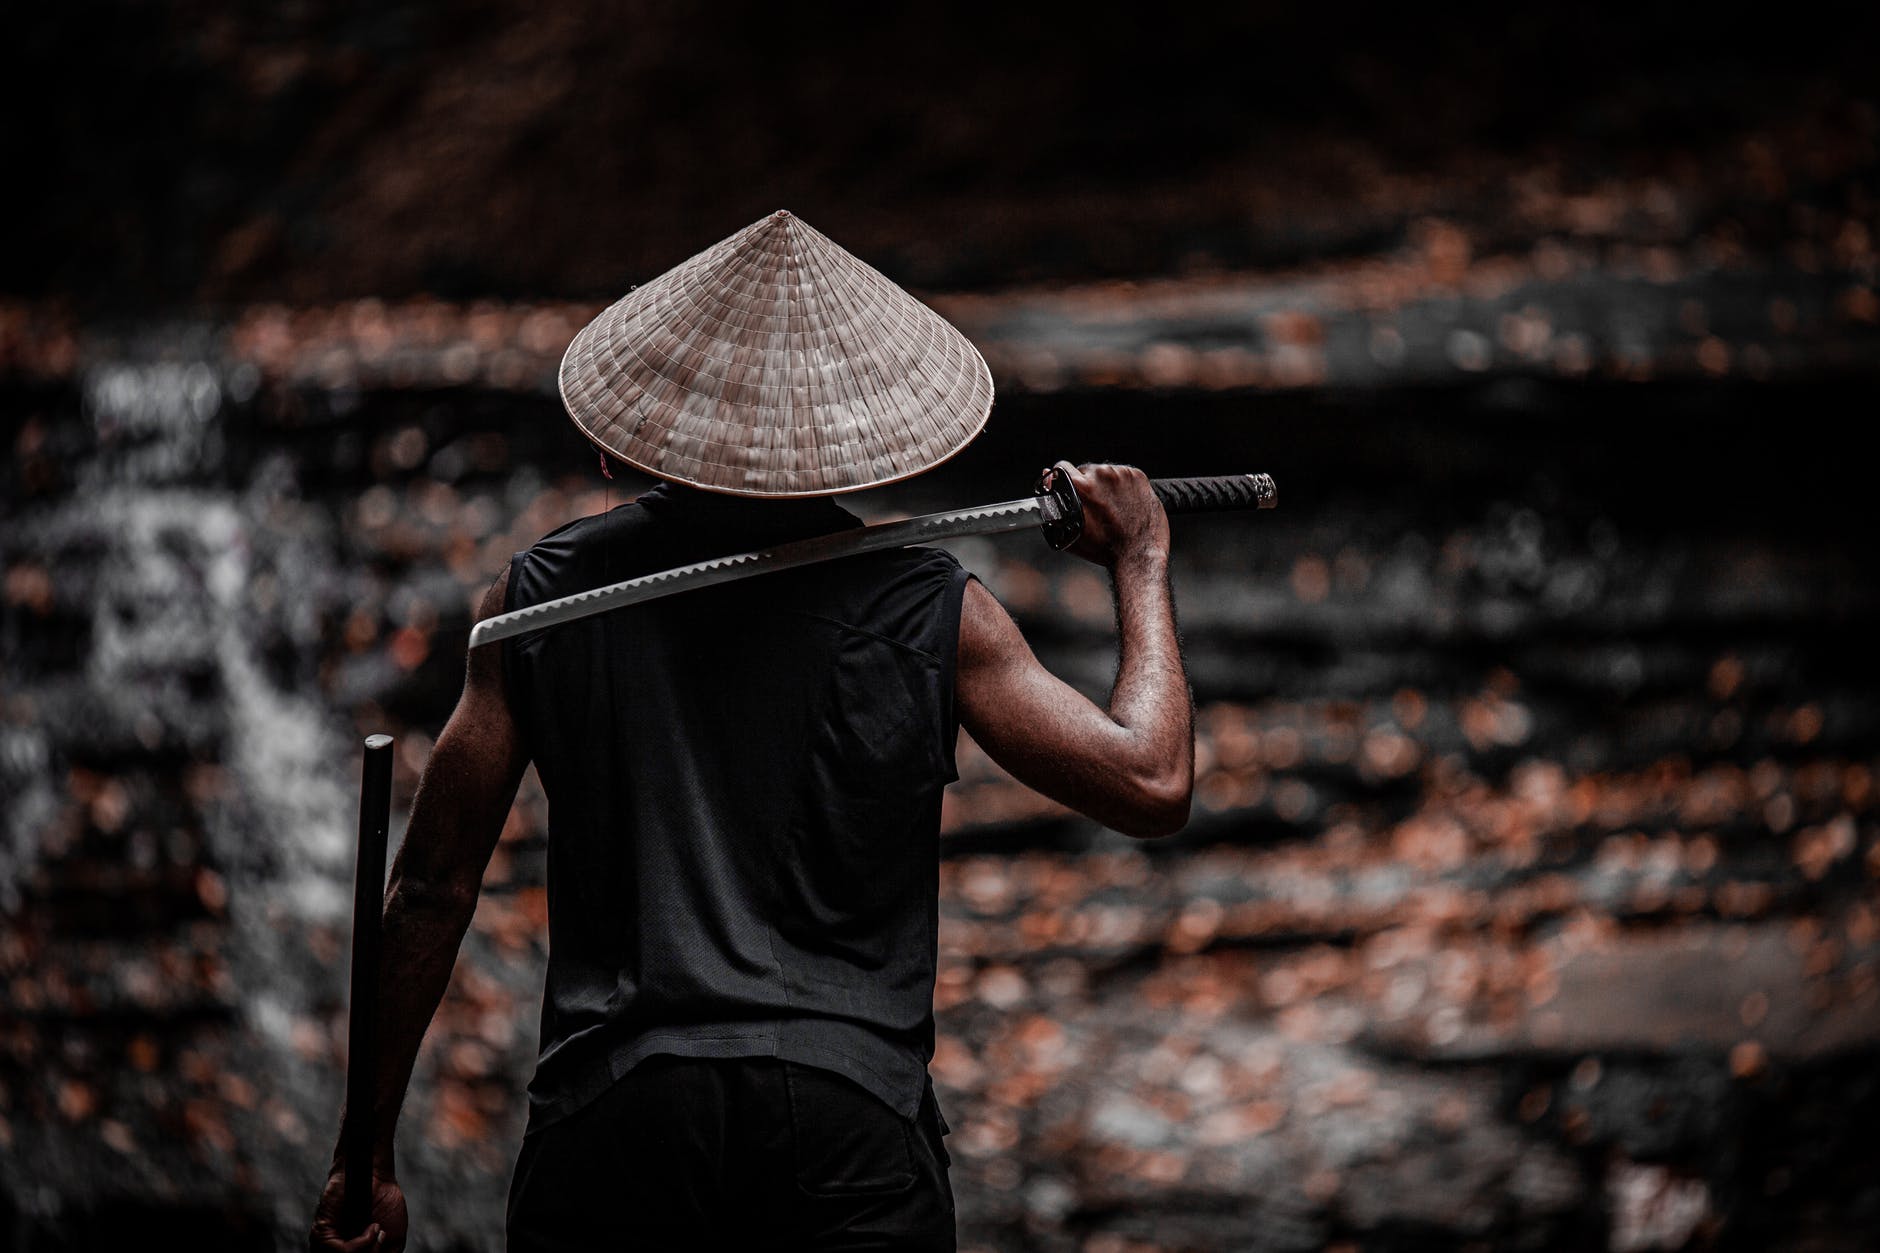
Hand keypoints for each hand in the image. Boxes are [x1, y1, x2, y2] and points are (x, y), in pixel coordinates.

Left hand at [310, 1164, 406, 1252]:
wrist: (377, 1176)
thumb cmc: (384, 1204)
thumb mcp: (392, 1241)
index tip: (382, 1248)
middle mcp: (333, 1252)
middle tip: (382, 1239)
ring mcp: (325, 1245)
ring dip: (366, 1252)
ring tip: (377, 1231)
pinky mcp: (321, 1233)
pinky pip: (339, 1252)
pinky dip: (359, 1244)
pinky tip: (371, 1228)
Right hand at [1049, 461, 1169, 569]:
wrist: (1139, 553)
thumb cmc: (1105, 548)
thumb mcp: (1069, 531)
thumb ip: (1053, 505)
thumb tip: (1048, 481)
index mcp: (1082, 486)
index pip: (1061, 467)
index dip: (1062, 478)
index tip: (1068, 487)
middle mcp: (1102, 475)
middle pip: (1085, 470)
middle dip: (1087, 484)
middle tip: (1095, 506)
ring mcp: (1122, 474)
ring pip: (1105, 473)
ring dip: (1105, 485)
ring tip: (1111, 506)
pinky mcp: (1138, 477)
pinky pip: (1124, 476)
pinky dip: (1122, 486)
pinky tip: (1123, 503)